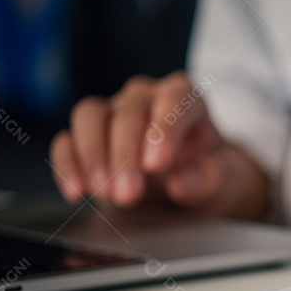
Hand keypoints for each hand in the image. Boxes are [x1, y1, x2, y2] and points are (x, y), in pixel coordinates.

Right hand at [49, 71, 270, 218]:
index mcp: (185, 97)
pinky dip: (67, 165)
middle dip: (125, 154)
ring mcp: (113, 111)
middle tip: (129, 194)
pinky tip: (75, 192)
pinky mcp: (87, 134)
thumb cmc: (208, 174)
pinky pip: (67, 141)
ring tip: (104, 193)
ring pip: (90, 116)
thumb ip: (209, 179)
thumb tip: (182, 180)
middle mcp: (146, 97)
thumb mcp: (223, 181)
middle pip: (128, 111)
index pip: (174, 99)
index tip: (156, 165)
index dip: (163, 129)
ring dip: (93, 156)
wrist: (189, 184)